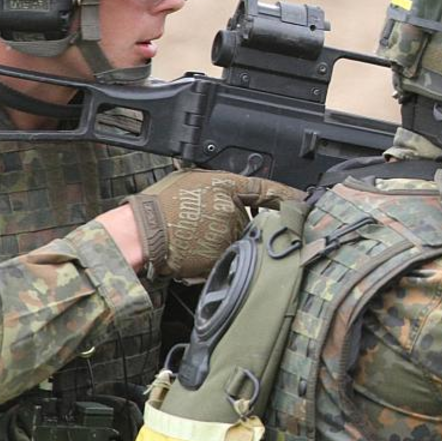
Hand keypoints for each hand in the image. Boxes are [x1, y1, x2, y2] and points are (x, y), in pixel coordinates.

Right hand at [124, 170, 302, 279]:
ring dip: (221, 241)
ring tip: (190, 236)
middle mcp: (234, 212)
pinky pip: (227, 258)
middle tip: (198, 223)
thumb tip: (238, 192)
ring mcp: (229, 238)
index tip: (303, 199)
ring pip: (237, 240)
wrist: (139, 235)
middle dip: (232, 223)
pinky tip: (192, 250)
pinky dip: (214, 256)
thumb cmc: (159, 207)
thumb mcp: (192, 181)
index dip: (286, 194)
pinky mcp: (222, 259)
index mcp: (227, 188)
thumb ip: (221, 186)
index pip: (266, 189)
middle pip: (249, 220)